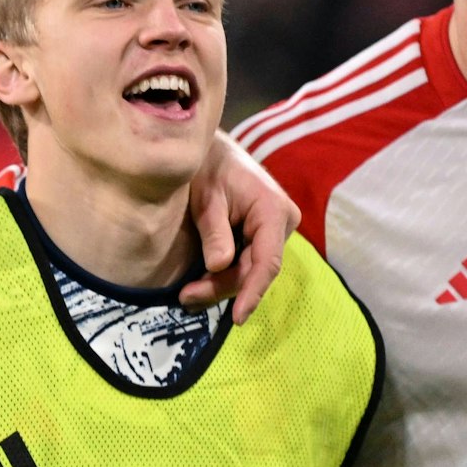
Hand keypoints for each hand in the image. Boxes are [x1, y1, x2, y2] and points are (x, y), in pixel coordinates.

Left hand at [180, 132, 298, 323]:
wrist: (207, 149)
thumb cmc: (207, 166)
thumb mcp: (206, 196)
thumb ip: (214, 230)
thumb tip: (218, 265)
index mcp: (273, 211)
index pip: (267, 261)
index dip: (252, 291)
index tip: (237, 317)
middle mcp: (281, 223)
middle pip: (254, 270)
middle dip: (222, 288)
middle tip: (186, 298)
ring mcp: (273, 231)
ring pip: (248, 270)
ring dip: (219, 284)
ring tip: (186, 295)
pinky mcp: (259, 235)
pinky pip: (245, 262)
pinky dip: (222, 274)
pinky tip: (198, 283)